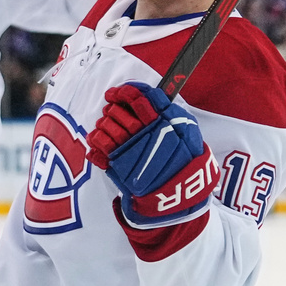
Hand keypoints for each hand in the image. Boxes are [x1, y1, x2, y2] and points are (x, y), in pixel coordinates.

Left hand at [86, 82, 218, 225]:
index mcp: (161, 121)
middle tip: (113, 111)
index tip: (116, 94)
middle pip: (117, 111)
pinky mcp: (118, 164)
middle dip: (113, 109)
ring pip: (106, 125)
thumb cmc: (185, 159)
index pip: (138, 97)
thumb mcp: (189, 131)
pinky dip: (96, 139)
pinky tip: (99, 139)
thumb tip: (151, 96)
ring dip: (104, 123)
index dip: (124, 92)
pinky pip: (99, 144)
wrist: (179, 193)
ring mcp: (129, 148)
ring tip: (107, 126)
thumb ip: (171, 111)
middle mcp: (144, 133)